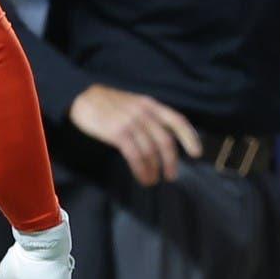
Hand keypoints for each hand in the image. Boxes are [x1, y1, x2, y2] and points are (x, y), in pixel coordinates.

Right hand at [69, 83, 201, 185]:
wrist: (82, 99)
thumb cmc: (109, 105)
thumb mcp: (135, 104)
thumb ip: (150, 118)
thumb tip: (165, 142)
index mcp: (151, 105)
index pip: (177, 121)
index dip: (190, 137)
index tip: (196, 153)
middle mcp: (144, 113)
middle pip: (165, 142)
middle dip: (170, 162)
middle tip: (171, 176)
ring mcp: (131, 122)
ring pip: (150, 152)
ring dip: (154, 170)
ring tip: (152, 180)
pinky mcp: (118, 133)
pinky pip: (135, 156)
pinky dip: (141, 170)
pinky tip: (142, 177)